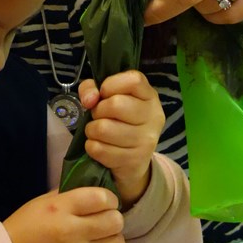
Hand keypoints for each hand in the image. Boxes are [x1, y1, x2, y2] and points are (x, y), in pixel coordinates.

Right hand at [3, 187, 124, 242]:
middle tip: (105, 222)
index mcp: (60, 208)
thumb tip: (93, 193)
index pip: (102, 198)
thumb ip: (69, 196)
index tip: (105, 203)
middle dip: (114, 219)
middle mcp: (71, 232)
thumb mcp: (41, 203)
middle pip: (115, 222)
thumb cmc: (23, 228)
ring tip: (104, 241)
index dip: (109, 199)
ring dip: (114, 241)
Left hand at [79, 71, 162, 207]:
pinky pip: (98, 149)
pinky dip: (92, 147)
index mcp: (150, 97)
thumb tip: (89, 99)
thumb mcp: (110, 98)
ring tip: (98, 132)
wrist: (133, 162)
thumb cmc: (119, 122)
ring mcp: (146, 140)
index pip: (134, 80)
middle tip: (100, 116)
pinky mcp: (133, 160)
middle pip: (115, 104)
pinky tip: (100, 146)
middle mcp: (153, 117)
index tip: (104, 94)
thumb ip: (93, 88)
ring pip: (103, 128)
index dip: (111, 84)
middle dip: (98, 110)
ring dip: (92, 129)